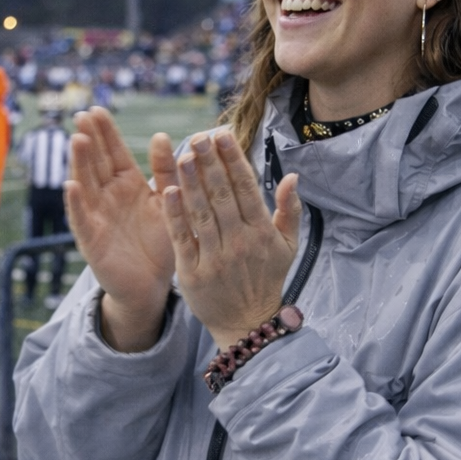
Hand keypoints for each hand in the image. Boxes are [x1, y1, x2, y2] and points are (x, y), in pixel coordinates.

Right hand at [65, 107, 177, 350]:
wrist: (152, 285)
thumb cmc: (161, 242)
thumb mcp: (166, 202)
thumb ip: (165, 171)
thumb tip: (161, 135)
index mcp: (127, 184)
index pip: (113, 152)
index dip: (105, 133)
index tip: (97, 110)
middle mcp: (107, 196)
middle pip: (95, 163)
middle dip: (89, 140)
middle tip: (82, 116)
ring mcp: (96, 216)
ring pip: (85, 185)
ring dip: (79, 164)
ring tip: (76, 140)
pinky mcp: (91, 240)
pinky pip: (82, 219)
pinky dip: (76, 204)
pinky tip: (72, 185)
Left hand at [161, 129, 299, 350]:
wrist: (248, 324)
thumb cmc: (266, 280)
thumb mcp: (288, 247)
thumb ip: (289, 210)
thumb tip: (292, 176)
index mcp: (261, 232)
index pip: (246, 188)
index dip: (233, 160)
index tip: (222, 135)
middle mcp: (240, 242)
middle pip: (222, 195)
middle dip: (210, 163)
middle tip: (198, 136)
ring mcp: (216, 258)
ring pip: (202, 213)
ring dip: (191, 182)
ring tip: (182, 155)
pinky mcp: (193, 273)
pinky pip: (183, 239)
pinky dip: (175, 215)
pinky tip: (168, 191)